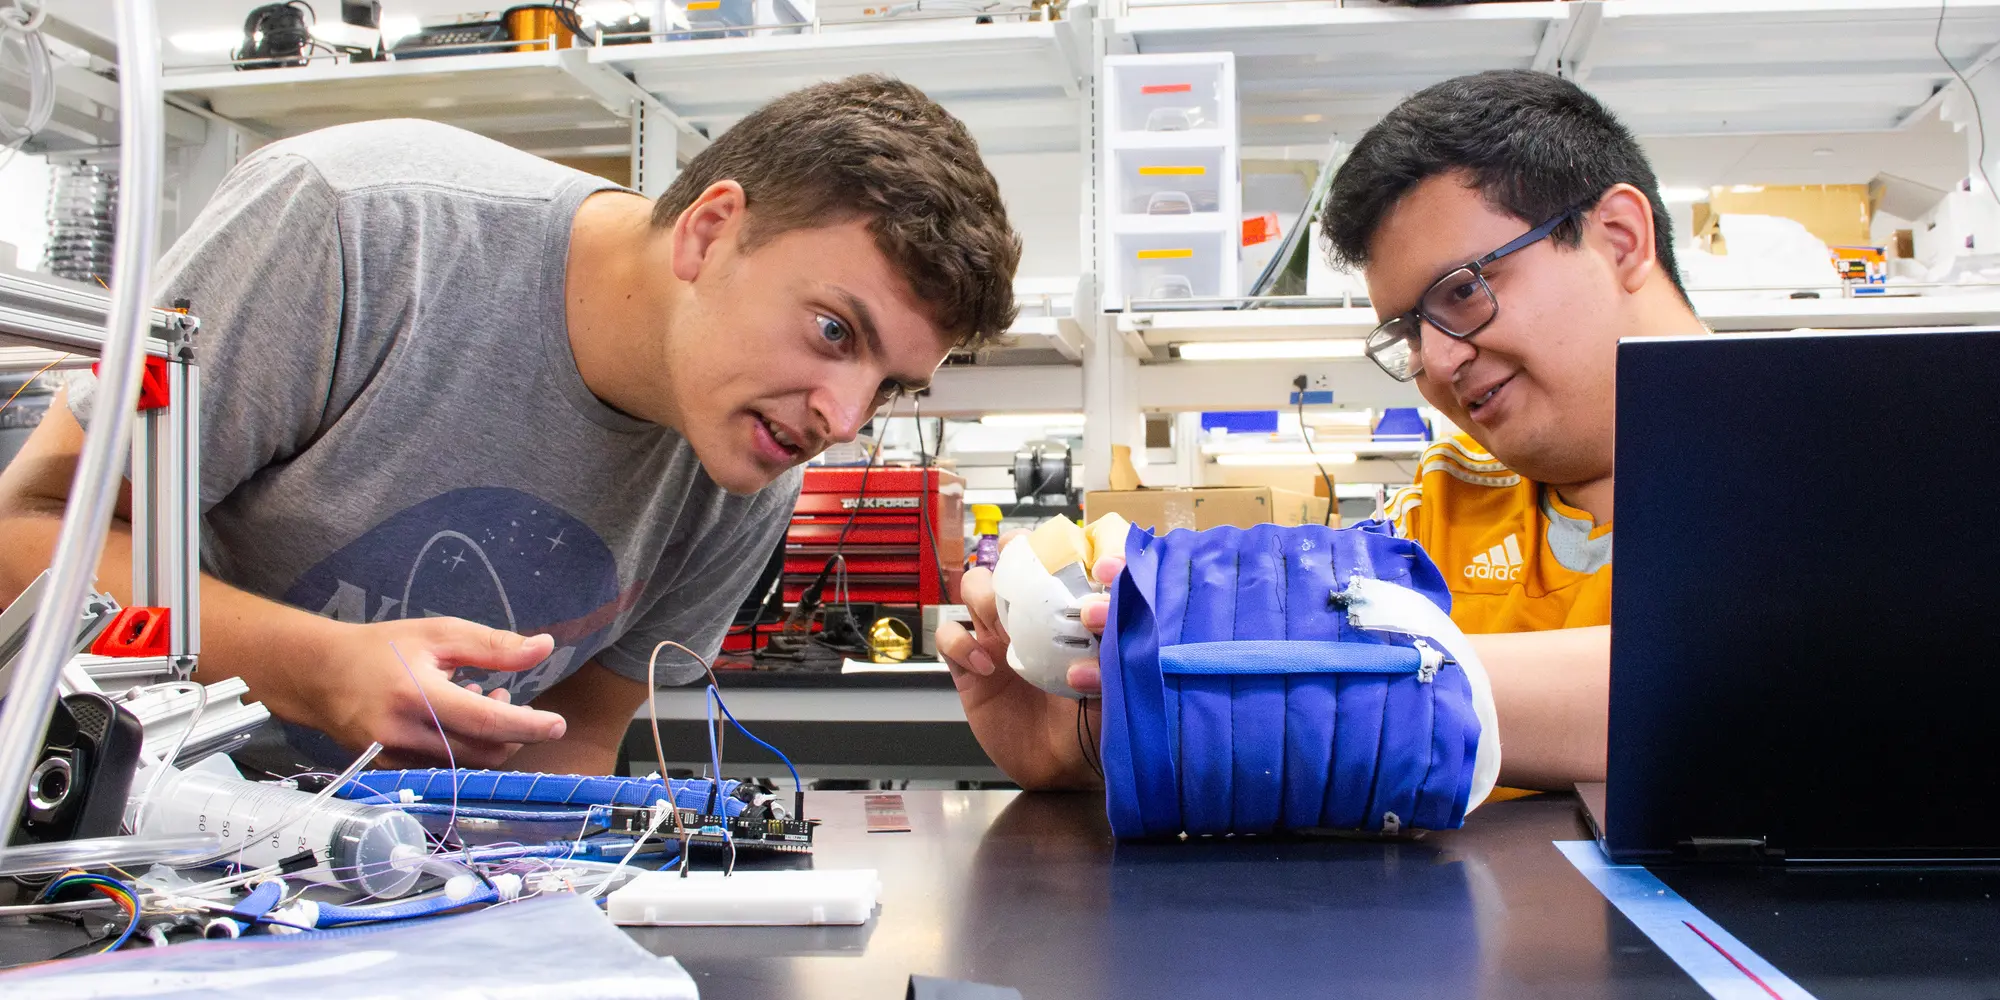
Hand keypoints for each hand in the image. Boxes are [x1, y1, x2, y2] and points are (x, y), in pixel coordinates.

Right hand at [296, 616, 569, 767]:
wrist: (317, 675)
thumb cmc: (380, 648)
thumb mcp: (438, 634)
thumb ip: (493, 645)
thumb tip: (544, 646)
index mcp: (417, 696)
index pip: (486, 722)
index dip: (528, 726)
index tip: (558, 725)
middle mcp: (404, 734)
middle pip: (481, 752)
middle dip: (511, 733)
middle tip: (505, 696)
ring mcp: (394, 758)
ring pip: (464, 765)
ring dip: (487, 739)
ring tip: (478, 698)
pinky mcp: (389, 770)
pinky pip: (443, 769)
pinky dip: (461, 747)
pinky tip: (453, 717)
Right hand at [937, 530, 1124, 789]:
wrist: (1064, 771)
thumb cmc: (1094, 724)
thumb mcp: (1114, 682)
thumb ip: (1111, 647)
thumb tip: (1098, 616)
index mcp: (1066, 609)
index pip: (1063, 556)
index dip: (1072, 547)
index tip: (1092, 564)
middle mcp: (1030, 615)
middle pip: (1009, 558)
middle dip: (1014, 558)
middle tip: (1027, 582)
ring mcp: (997, 638)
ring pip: (974, 586)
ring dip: (984, 595)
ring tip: (1003, 626)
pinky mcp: (970, 668)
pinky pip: (950, 637)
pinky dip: (962, 644)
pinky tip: (987, 667)